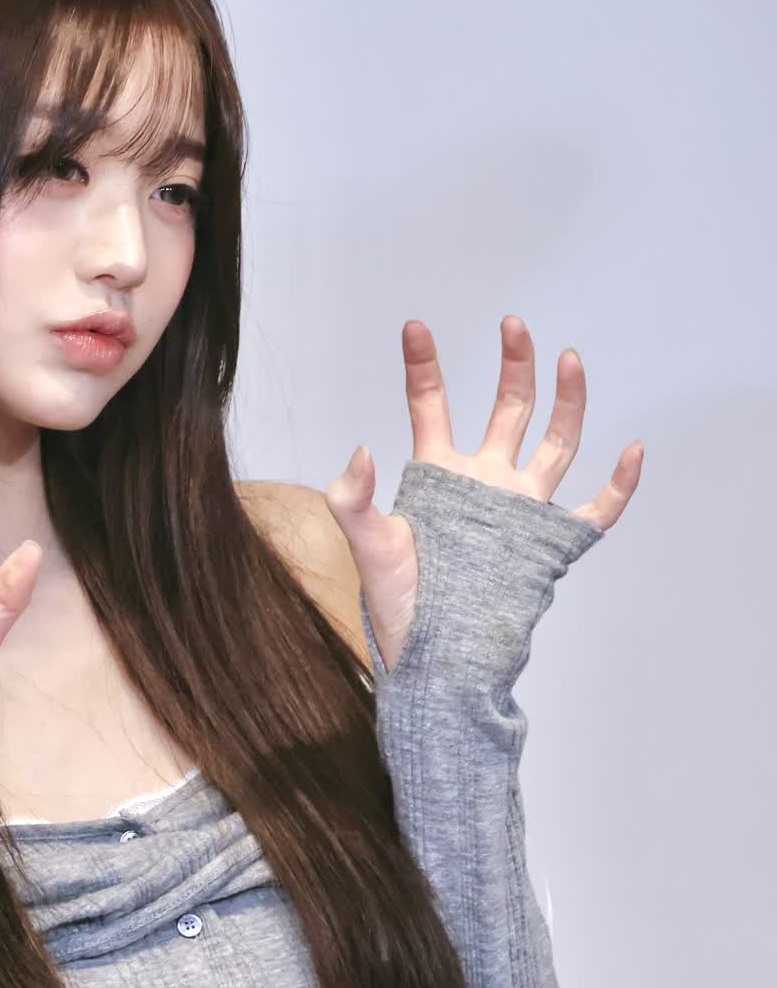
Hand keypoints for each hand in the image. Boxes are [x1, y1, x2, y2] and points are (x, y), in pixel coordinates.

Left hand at [323, 315, 642, 672]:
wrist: (436, 663)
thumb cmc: (398, 609)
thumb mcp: (367, 547)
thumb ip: (354, 499)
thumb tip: (361, 449)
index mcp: (438, 476)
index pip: (431, 406)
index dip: (424, 365)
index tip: (415, 325)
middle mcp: (484, 485)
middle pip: (506, 411)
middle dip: (513, 367)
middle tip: (514, 323)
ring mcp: (519, 513)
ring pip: (554, 445)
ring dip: (565, 403)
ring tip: (569, 358)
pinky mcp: (549, 547)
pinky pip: (594, 511)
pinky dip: (617, 483)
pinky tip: (632, 449)